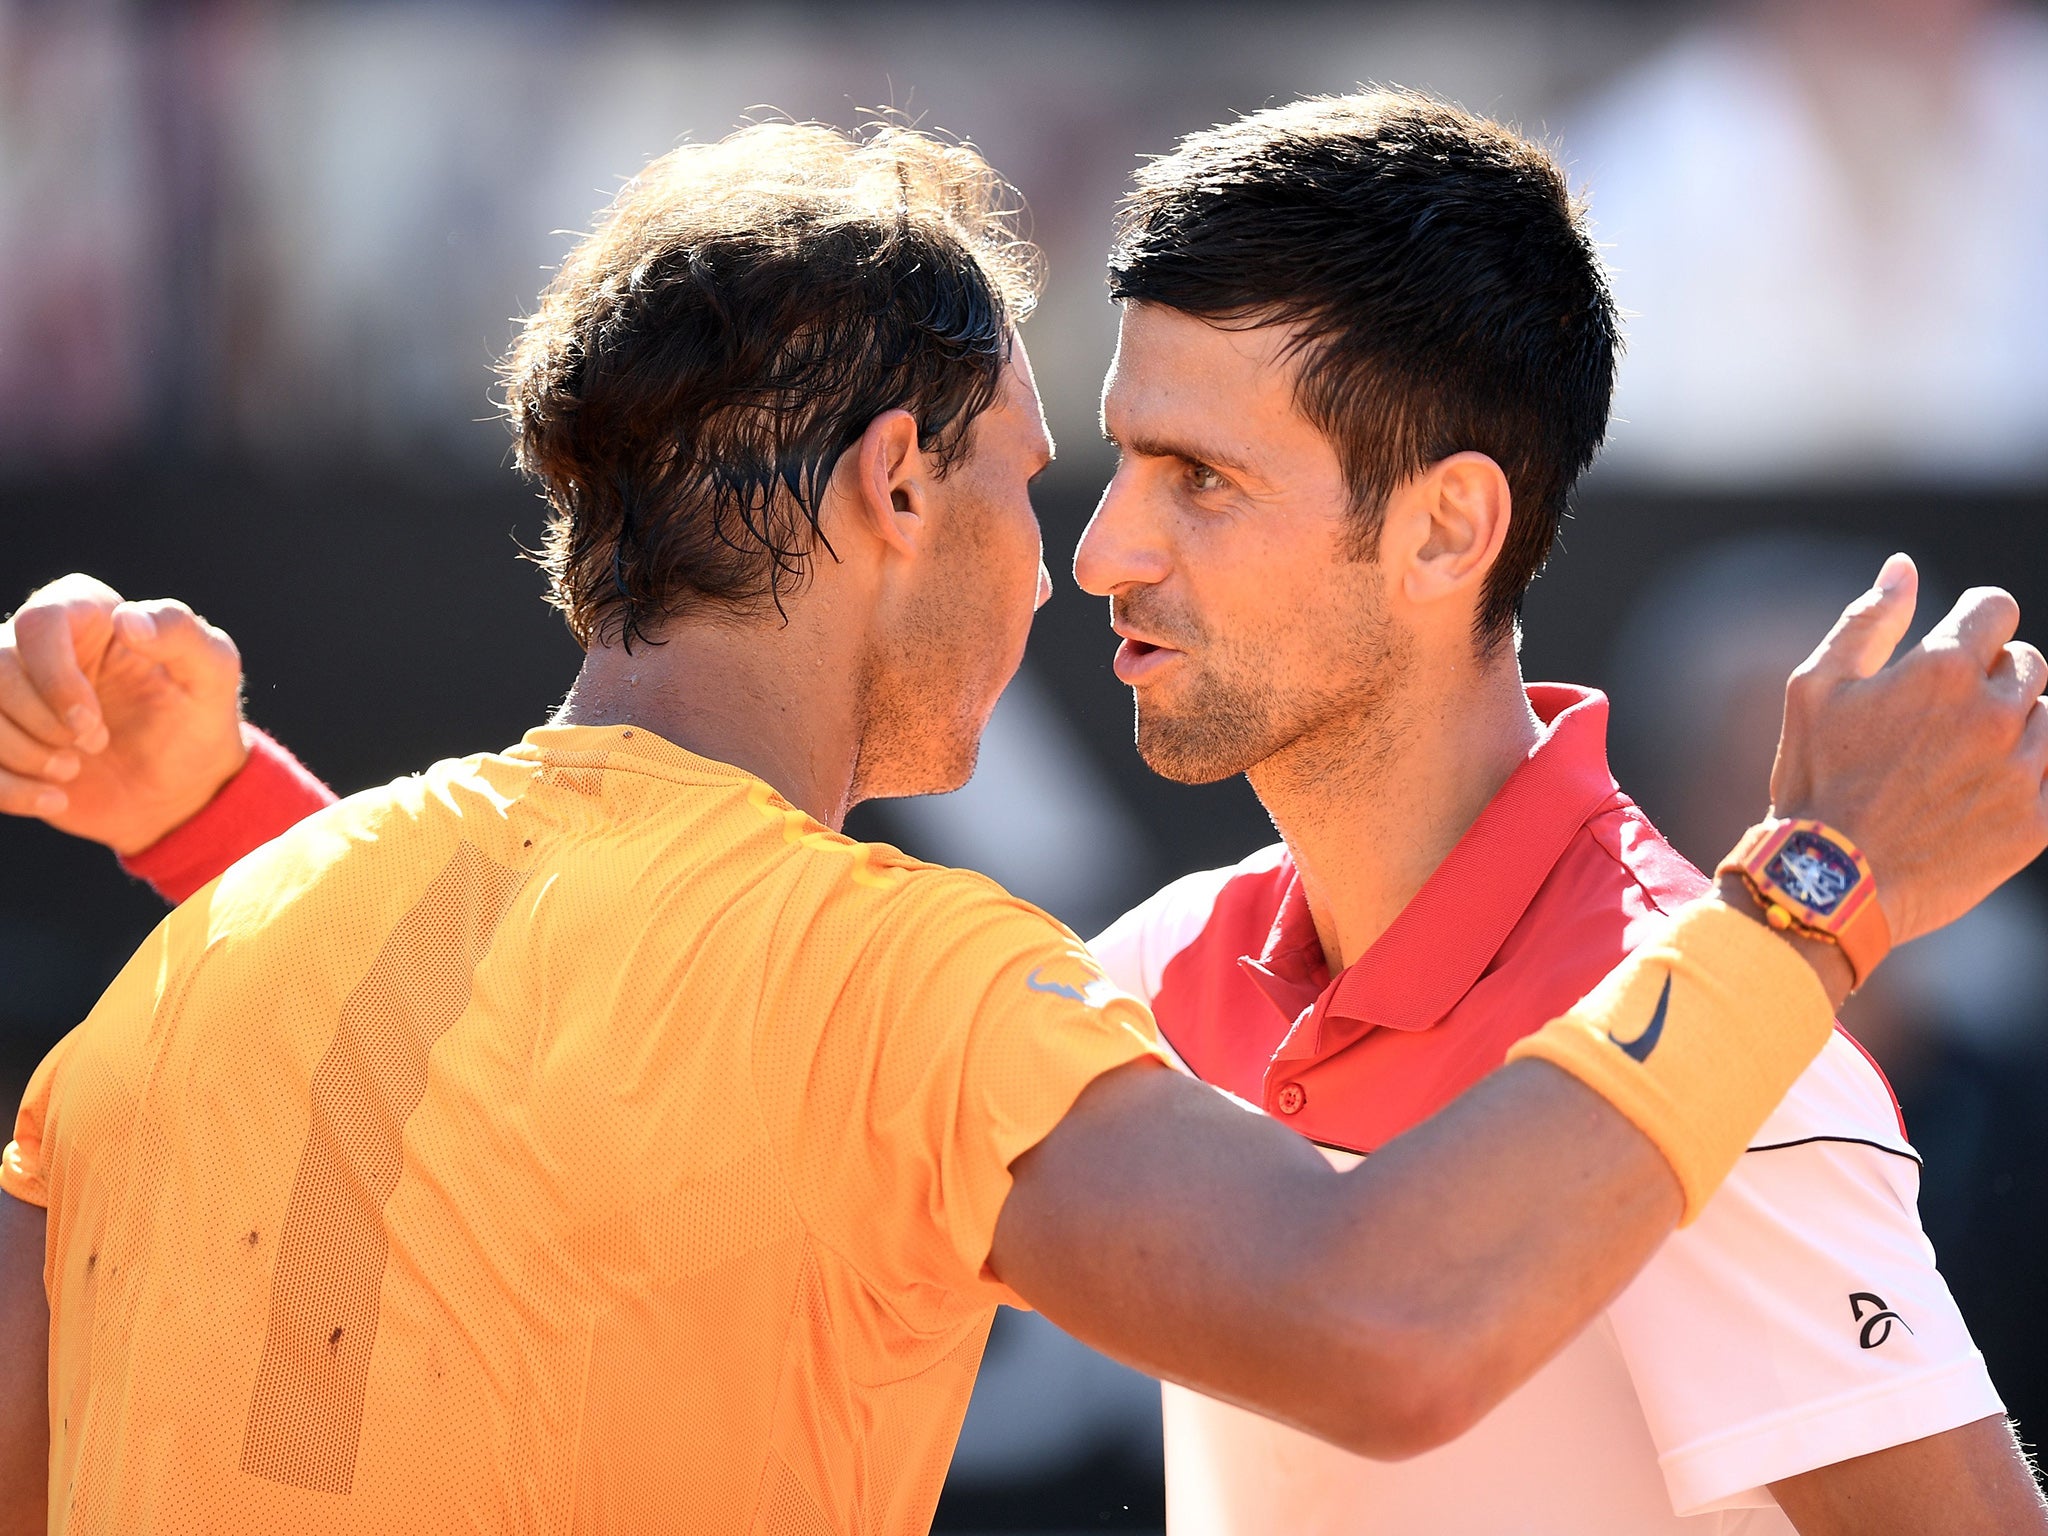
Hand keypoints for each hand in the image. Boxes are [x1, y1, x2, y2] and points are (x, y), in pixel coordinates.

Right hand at [0, 574, 247, 854]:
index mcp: (86, 611)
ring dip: (22, 752)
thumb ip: (182, 635)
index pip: (38, 621)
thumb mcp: (213, 673)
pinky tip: (55, 799)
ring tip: (73, 769)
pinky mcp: (2, 735)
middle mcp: (37, 643)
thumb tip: (128, 619)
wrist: (179, 788)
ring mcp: (12, 691)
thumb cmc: (197, 718)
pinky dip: (9, 788)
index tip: (90, 721)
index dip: (55, 676)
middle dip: (42, 721)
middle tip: (95, 743)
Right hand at [1770, 554, 2047, 949]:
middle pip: (2028, 663)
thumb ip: (1867, 621)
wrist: (1828, 885)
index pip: (1996, 610)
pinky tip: (1979, 793)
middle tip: (1942, 719)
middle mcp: (1993, 712)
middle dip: (1991, 678)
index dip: (1973, 624)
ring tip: (1957, 762)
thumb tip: (1904, 567)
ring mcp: (2022, 769)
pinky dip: (2026, 775)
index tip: (1952, 651)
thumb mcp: (1814, 689)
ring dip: (2012, 727)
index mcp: (1942, 669)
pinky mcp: (2037, 822)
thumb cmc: (1813, 781)